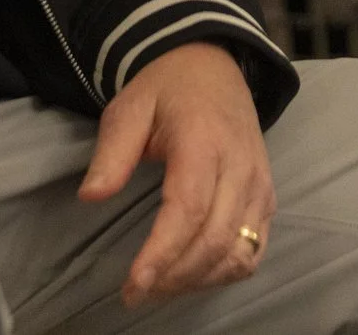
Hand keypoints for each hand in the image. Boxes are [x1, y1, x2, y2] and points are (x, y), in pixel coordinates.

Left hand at [77, 42, 274, 307]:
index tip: (134, 283)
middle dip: (174, 277)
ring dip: (198, 279)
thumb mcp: (128, 107)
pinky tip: (192, 275)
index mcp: (204, 142)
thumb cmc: (166, 88)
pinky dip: (225, 271)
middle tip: (135, 293)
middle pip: (215, 240)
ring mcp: (259, 184)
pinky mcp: (266, 197)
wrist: (212, 63)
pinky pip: (253, 249)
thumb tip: (91, 196)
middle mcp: (240, 167)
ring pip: (237, 252)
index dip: (162, 253)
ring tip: (159, 286)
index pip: (188, 210)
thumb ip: (112, 153)